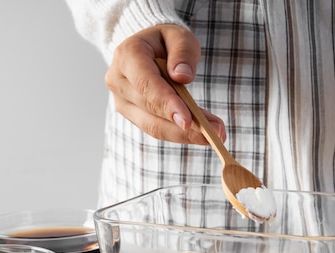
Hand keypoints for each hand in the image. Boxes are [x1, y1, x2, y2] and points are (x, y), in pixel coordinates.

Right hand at [105, 24, 225, 144]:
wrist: (148, 50)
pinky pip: (157, 129)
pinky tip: (202, 134)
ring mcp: (122, 101)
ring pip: (153, 126)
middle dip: (184, 124)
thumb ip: (182, 52)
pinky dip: (180, 134)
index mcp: (127, 55)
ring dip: (185, 134)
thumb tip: (183, 76)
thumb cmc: (166, 42)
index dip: (166, 104)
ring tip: (214, 135)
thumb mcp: (179, 36)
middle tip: (216, 131)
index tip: (187, 121)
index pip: (146, 84)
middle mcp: (118, 80)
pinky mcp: (132, 115)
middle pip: (151, 109)